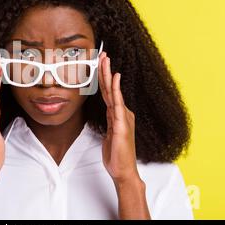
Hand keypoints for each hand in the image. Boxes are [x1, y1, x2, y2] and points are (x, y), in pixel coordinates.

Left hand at [98, 52, 139, 183]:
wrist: (123, 170)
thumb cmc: (117, 154)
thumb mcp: (110, 135)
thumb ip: (110, 122)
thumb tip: (109, 113)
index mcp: (117, 114)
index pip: (109, 92)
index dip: (104, 77)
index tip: (101, 63)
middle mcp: (121, 113)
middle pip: (111, 87)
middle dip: (106, 70)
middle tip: (102, 54)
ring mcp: (122, 117)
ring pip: (113, 91)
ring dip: (109, 74)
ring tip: (106, 59)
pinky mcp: (121, 124)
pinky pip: (117, 103)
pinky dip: (116, 89)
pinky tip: (115, 78)